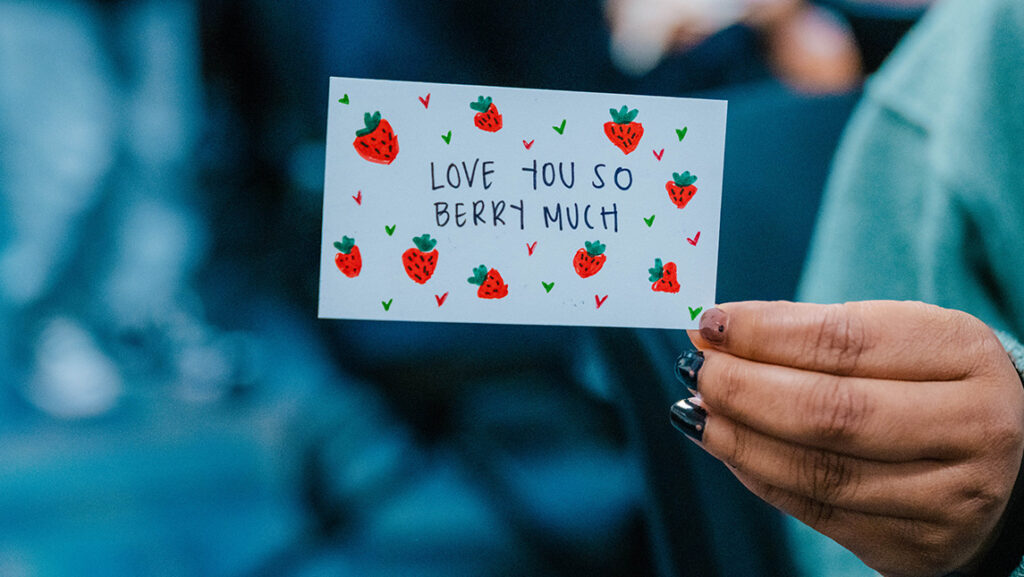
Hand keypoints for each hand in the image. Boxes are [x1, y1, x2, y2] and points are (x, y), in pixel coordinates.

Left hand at [675, 301, 1023, 575]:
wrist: (999, 464)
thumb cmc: (927, 383)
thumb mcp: (894, 337)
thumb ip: (809, 330)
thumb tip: (716, 330)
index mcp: (965, 354)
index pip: (847, 342)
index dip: (765, 333)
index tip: (708, 323)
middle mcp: (973, 429)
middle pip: (833, 413)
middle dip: (745, 389)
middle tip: (696, 369)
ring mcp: (950, 498)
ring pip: (819, 472)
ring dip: (739, 437)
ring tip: (696, 409)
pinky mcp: (916, 547)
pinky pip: (816, 512)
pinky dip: (758, 475)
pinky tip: (726, 445)